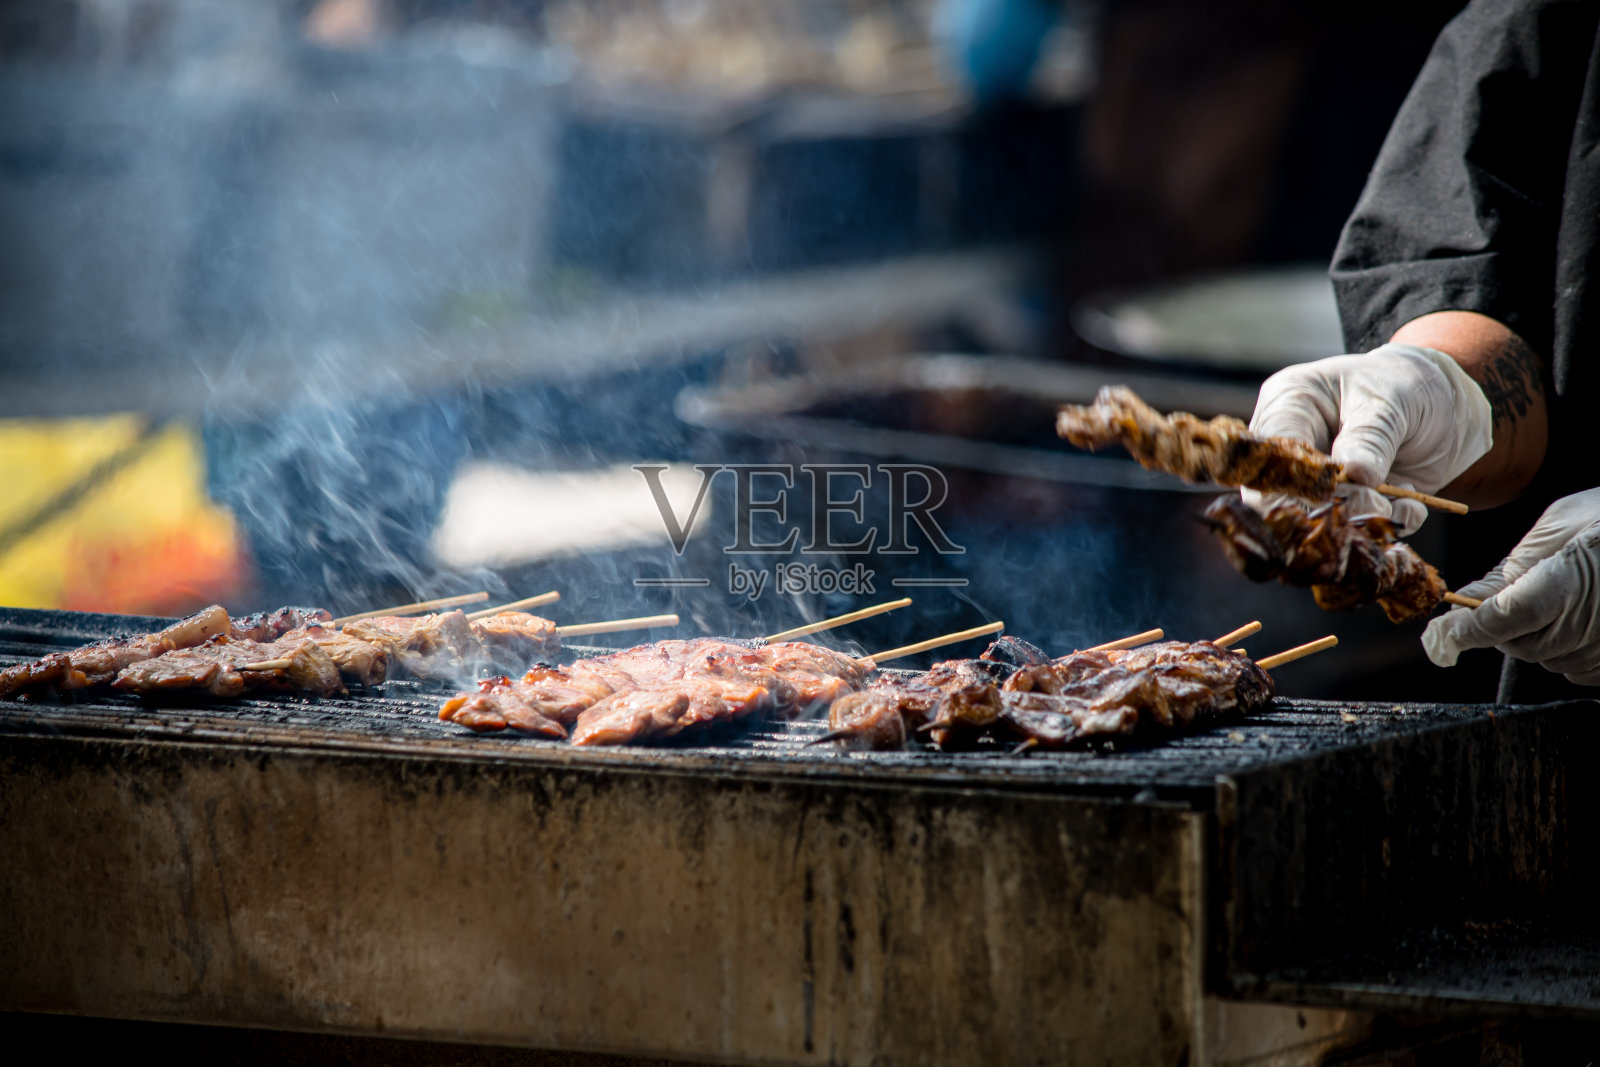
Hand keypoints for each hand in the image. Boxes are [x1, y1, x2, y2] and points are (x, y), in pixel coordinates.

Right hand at [1246, 343, 1491, 532]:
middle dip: (1332, 507)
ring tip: (1399, 504)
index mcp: (1288, 406)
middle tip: (1376, 503)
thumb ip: (1370, 437)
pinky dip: (1387, 525)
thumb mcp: (1391, 401)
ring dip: (1362, 521)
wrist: (1446, 402)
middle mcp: (1294, 447)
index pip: (1273, 451)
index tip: (1335, 491)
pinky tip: (1411, 503)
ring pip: (1317, 518)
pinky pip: (1356, 529)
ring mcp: (1318, 480)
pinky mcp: (1347, 504)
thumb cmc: (1406, 383)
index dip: (1296, 477)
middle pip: (1283, 493)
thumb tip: (1354, 476)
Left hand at [1424, 490, 1599, 684]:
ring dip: (1538, 636)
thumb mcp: (1560, 524)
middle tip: (1522, 594)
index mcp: (1570, 580)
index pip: (1504, 618)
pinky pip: (1577, 670)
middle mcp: (1593, 622)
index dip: (1470, 627)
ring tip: (1567, 598)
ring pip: (1547, 659)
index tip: (1444, 631)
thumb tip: (1467, 597)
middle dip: (1504, 625)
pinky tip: (1584, 618)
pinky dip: (1567, 649)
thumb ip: (1512, 568)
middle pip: (1520, 644)